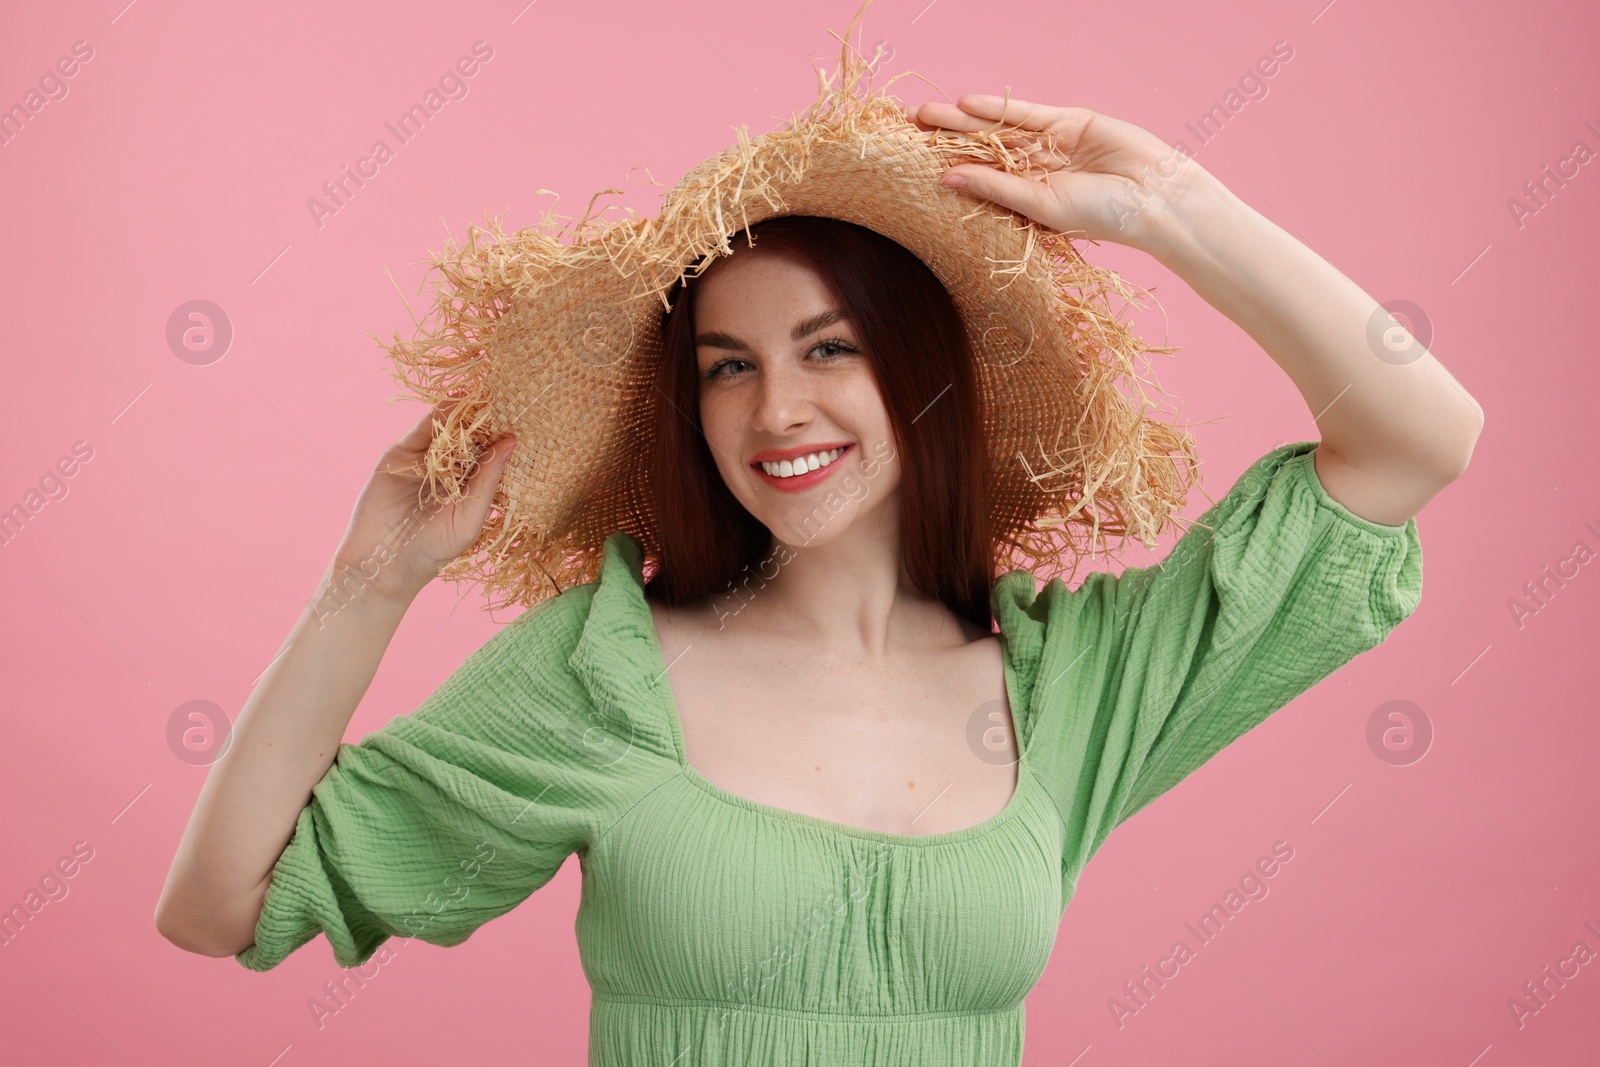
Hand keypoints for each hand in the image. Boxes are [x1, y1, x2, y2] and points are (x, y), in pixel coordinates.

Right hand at [330, 403, 515, 601]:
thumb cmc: (434, 548)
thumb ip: (488, 480)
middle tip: (509, 392)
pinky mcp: (400, 454)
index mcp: (470, 485)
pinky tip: (455, 401)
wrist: (383, 561)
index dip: (503, 436)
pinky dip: (437, 415)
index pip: (490, 454)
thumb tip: (511, 443)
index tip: (524, 414)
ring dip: (463, 411)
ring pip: (446, 429)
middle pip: (470, 436)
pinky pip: (420, 430)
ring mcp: (424, 459)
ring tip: (485, 390)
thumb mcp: (469, 516)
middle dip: (486, 417)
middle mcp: (449, 469)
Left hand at [906, 94, 1215, 250]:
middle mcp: (1035, 170)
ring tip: (928, 113)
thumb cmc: (1103, 215)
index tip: (909, 161)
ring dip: (964, 120)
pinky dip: (998, 109)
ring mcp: (1052, 144)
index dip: (946, 166)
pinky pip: (1026, 114)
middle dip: (946, 137)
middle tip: (909, 125)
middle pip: (982, 149)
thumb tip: (946, 178)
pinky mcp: (1070, 122)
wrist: (1156, 198)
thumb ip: (996, 188)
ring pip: (999, 129)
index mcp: (1026, 198)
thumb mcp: (1041, 204)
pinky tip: (968, 104)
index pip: (978, 178)